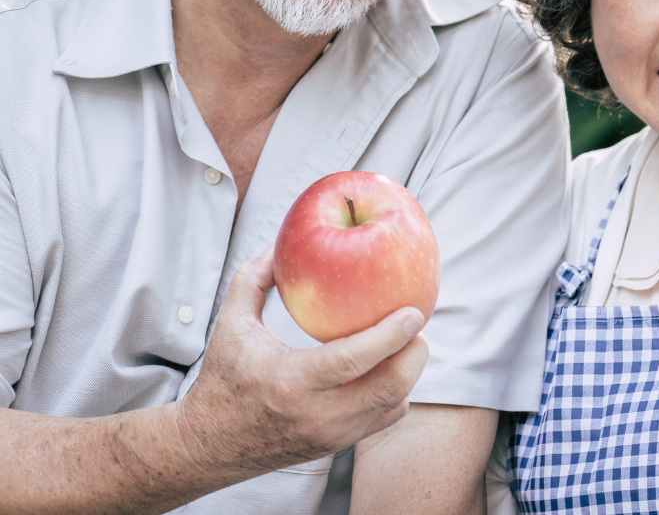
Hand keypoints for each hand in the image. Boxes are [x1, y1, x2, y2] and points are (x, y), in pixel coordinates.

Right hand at [174, 247, 428, 476]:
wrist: (208, 447)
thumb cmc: (221, 378)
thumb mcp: (230, 324)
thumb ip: (254, 277)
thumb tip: (283, 243)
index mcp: (290, 382)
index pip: (352, 361)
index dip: (390, 336)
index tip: (414, 311)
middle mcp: (316, 416)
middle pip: (387, 388)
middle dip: (415, 354)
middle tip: (418, 320)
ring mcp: (330, 436)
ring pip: (392, 406)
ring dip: (409, 371)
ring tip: (410, 338)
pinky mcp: (336, 446)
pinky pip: (383, 419)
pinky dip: (397, 391)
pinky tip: (392, 363)